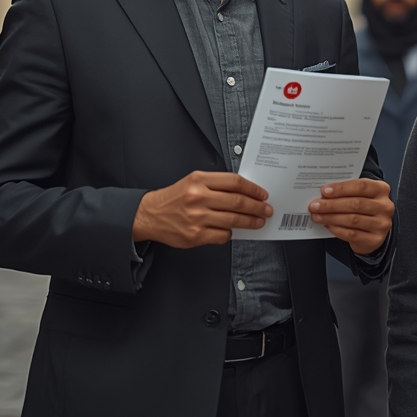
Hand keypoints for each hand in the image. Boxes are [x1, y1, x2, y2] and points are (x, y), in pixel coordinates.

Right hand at [132, 171, 271, 247]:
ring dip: (250, 221)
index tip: (262, 194)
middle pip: (237, 202)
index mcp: (199, 180)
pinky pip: (222, 235)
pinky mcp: (195, 235)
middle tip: (266, 209)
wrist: (150, 215)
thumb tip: (245, 192)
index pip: (234, 182)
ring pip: (233, 220)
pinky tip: (233, 231)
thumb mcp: (193, 181)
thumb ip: (216, 184)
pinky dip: (231, 234)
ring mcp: (196, 218)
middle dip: (257, 207)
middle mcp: (198, 198)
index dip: (253, 189)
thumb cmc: (175, 198)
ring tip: (258, 221)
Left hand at [309, 178, 393, 255]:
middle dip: (332, 205)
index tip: (325, 191)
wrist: (374, 230)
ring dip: (331, 218)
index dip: (342, 188)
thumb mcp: (361, 195)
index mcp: (381, 189)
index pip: (361, 186)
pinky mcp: (375, 239)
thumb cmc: (364, 209)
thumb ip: (347, 192)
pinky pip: (352, 234)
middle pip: (356, 204)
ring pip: (353, 220)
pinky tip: (328, 226)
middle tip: (315, 205)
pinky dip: (337, 230)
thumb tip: (324, 194)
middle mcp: (385, 206)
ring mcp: (382, 224)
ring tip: (318, 216)